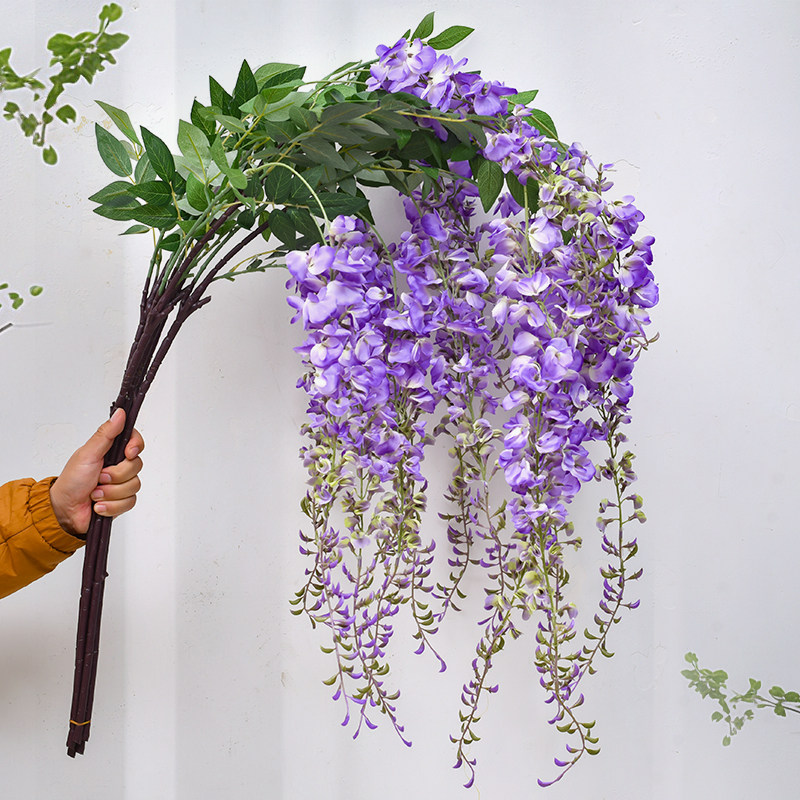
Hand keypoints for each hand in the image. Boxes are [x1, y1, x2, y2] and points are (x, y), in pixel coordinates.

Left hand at [49, 408, 144, 536]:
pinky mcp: (122, 501)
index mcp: (111, 451)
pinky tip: (98, 504)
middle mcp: (118, 466)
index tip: (127, 453)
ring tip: (95, 493)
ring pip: (134, 485)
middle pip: (136, 466)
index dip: (135, 446)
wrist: (64, 509)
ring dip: (110, 492)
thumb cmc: (72, 480)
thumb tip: (119, 414)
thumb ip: (105, 434)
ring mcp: (121, 484)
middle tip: (99, 477)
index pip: (135, 441)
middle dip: (115, 475)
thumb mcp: (88, 454)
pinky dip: (111, 505)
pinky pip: (129, 502)